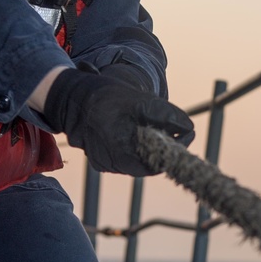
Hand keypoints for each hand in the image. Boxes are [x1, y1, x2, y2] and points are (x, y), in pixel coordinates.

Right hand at [42, 69, 194, 175]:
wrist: (71, 98)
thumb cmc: (105, 96)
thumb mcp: (139, 100)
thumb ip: (165, 115)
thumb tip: (188, 126)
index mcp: (122, 149)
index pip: (158, 162)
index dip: (177, 149)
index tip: (189, 133)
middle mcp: (112, 162)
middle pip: (148, 165)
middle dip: (165, 150)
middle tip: (178, 133)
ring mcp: (104, 164)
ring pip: (136, 163)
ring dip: (150, 150)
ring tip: (160, 131)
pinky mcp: (99, 161)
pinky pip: (124, 160)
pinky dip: (135, 150)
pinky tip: (139, 135)